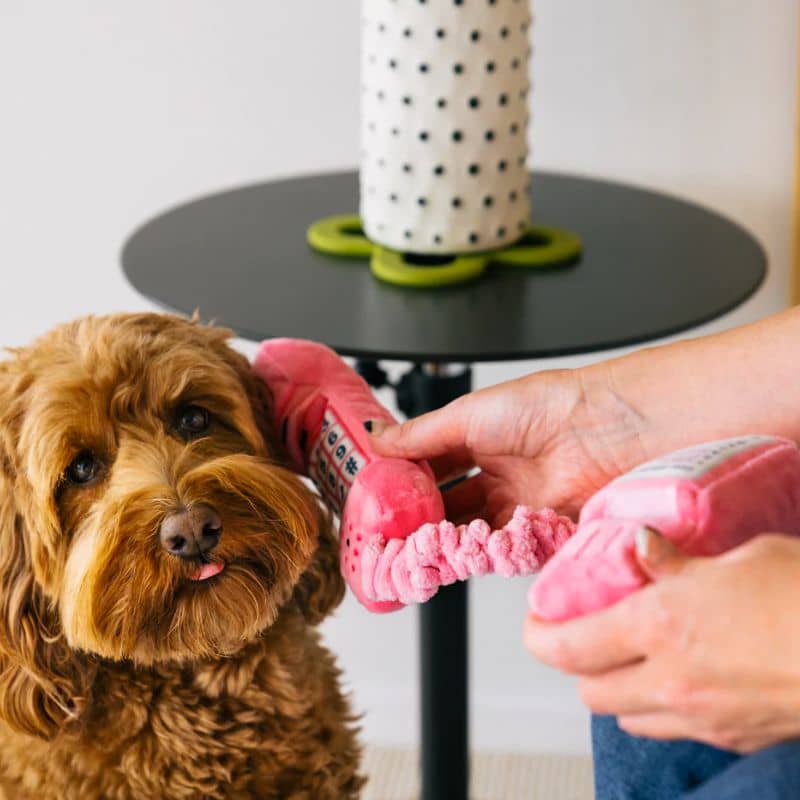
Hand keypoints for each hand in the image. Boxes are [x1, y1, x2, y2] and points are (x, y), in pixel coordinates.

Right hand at [370, 366, 649, 526]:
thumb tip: (375, 435)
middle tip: (392, 533)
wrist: (605, 428)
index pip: (433, 467)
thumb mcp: (467, 415)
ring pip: (471, 529)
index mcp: (479, 438)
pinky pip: (500, 548)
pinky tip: (455, 554)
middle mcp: (498, 472)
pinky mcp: (538, 528)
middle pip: (450, 504)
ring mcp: (518, 501)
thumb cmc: (543, 406)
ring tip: (414, 548)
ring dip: (444, 539)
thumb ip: (420, 435)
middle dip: (422, 519)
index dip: (407, 484)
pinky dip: (476, 553)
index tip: (380, 500)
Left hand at [524, 529, 799, 752]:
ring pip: (626, 716)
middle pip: (588, 690)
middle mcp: (671, 679)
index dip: (538, 635)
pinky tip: (676, 677)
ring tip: (625, 654)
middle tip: (579, 633)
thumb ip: (677, 560)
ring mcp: (702, 715)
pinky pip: (672, 730)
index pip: (568, 645)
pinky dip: (657, 707)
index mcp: (659, 627)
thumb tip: (642, 547)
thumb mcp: (736, 556)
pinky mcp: (734, 736)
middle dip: (573, 663)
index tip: (535, 620)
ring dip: (613, 686)